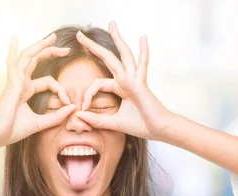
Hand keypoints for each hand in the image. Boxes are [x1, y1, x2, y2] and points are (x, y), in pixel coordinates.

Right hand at [0, 33, 76, 146]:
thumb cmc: (14, 130)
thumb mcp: (41, 123)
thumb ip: (57, 116)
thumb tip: (73, 108)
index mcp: (26, 91)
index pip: (48, 82)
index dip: (61, 91)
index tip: (69, 103)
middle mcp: (20, 83)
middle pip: (37, 61)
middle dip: (51, 52)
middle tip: (66, 49)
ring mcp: (15, 81)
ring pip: (28, 57)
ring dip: (40, 46)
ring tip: (52, 38)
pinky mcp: (12, 84)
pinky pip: (13, 63)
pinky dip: (13, 51)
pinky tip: (14, 38)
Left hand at [74, 21, 172, 140]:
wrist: (158, 129)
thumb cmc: (141, 125)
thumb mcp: (114, 123)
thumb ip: (97, 120)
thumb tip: (79, 117)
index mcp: (120, 87)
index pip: (97, 83)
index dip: (87, 94)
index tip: (82, 109)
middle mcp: (126, 80)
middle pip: (107, 58)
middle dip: (93, 46)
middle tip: (80, 35)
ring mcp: (134, 79)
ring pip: (124, 55)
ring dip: (118, 39)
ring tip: (112, 24)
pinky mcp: (141, 83)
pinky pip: (143, 65)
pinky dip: (144, 52)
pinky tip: (144, 38)